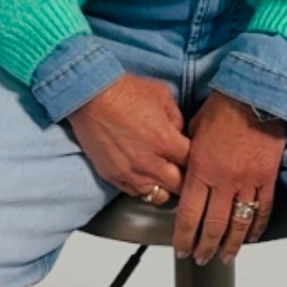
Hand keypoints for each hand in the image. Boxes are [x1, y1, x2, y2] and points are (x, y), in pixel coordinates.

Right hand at [66, 72, 190, 198]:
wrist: (90, 95)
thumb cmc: (126, 91)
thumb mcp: (163, 96)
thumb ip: (177, 120)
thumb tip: (180, 135)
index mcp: (166, 141)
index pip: (193, 163)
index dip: (196, 161)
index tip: (193, 157)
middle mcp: (150, 163)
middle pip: (179, 186)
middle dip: (184, 178)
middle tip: (183, 171)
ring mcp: (130, 173)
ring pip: (157, 195)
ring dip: (163, 186)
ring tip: (162, 176)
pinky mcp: (112, 176)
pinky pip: (134, 192)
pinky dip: (141, 186)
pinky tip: (142, 175)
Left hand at [172, 91, 286, 264]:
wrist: (254, 95)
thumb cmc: (221, 109)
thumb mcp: (192, 133)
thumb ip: (188, 159)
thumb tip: (181, 176)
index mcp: (200, 170)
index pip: (189, 215)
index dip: (184, 238)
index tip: (181, 250)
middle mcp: (223, 181)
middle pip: (212, 226)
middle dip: (205, 247)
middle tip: (201, 259)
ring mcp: (247, 181)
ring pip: (238, 223)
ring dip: (230, 245)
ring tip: (225, 258)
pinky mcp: (267, 177)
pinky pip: (263, 209)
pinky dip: (257, 227)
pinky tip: (251, 238)